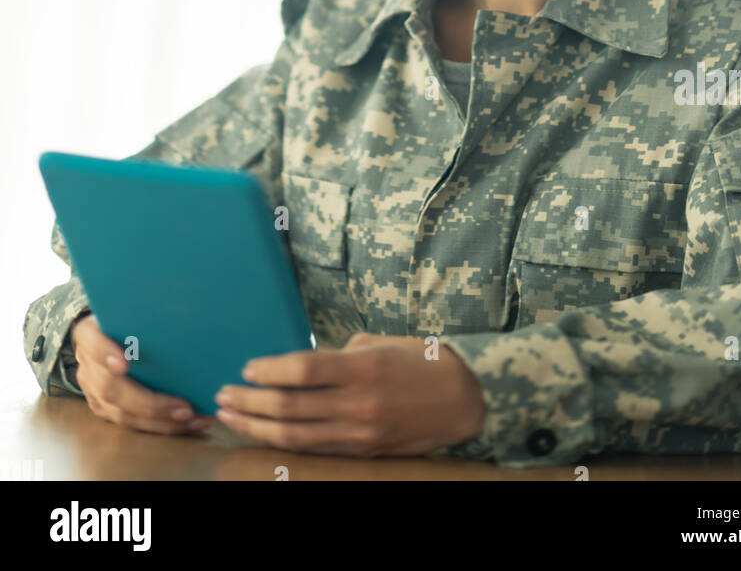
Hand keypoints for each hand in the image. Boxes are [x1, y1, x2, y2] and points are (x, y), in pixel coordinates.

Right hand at [68, 313, 211, 435]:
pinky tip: (188, 422)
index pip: (93, 342)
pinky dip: (161, 426)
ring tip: (193, 418)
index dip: (105, 353)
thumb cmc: (121, 317)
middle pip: (111, 389)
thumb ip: (142, 312)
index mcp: (89, 333)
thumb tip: (183, 306)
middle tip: (184, 407)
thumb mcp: (126, 308)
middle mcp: (87, 365)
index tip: (123, 364)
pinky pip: (130, 424)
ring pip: (123, 414)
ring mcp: (92, 390)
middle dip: (150, 402)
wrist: (96, 332)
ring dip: (161, 421)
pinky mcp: (103, 408)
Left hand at [213, 333, 486, 455]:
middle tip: (222, 396)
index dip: (268, 370)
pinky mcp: (363, 452)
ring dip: (257, 428)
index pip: (302, 370)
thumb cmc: (421, 360)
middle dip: (249, 403)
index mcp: (362, 368)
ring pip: (295, 436)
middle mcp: (358, 403)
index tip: (246, 367)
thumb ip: (341, 354)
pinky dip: (284, 442)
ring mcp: (360, 433)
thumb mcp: (380, 343)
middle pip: (290, 408)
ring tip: (231, 417)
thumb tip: (303, 364)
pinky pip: (315, 449)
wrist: (462, 399)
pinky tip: (265, 434)